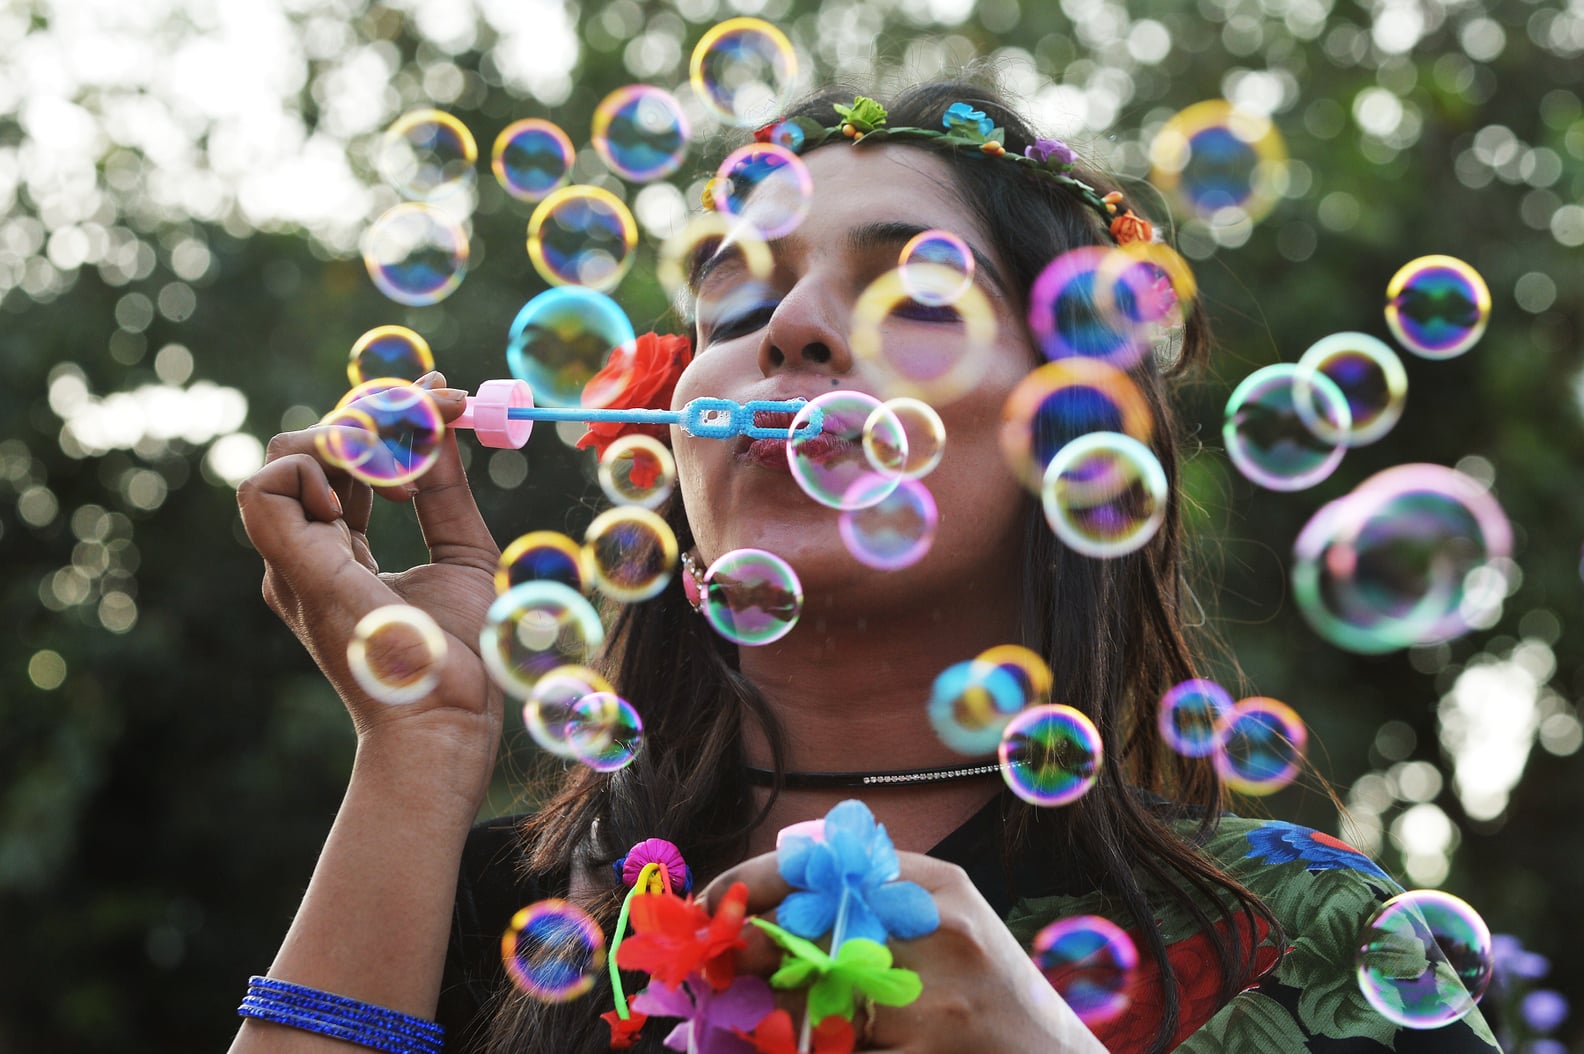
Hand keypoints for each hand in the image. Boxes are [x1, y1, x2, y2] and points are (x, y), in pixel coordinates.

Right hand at [236, 372, 503, 792]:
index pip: (347, 461)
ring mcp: (296, 562)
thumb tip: (439, 426)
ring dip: (358, 430)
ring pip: (287, 455)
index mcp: (340, 552)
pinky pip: (264, 487)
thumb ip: (445, 491)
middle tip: (449, 405)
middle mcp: (310, 552)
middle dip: (384, 411)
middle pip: (319, 447)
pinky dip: (316, 465)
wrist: (450, 721)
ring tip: (421, 458)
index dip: (391, 420)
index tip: (444, 396)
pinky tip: (383, 486)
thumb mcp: (463, 554)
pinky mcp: (294, 571)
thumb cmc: (461, 658)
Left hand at [702, 851, 1105, 1052]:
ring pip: (812, 1000)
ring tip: (749, 1017)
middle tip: (718, 965)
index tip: (713, 902)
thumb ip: (871, 899)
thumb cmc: (984, 988)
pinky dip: (806, 1052)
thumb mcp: (942, 920)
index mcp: (934, 884)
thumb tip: (764, 909)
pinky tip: (791, 1048)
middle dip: (752, 951)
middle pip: (807, 930)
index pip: (823, 864)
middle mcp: (936, 930)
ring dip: (769, 1013)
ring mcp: (934, 996)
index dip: (754, 883)